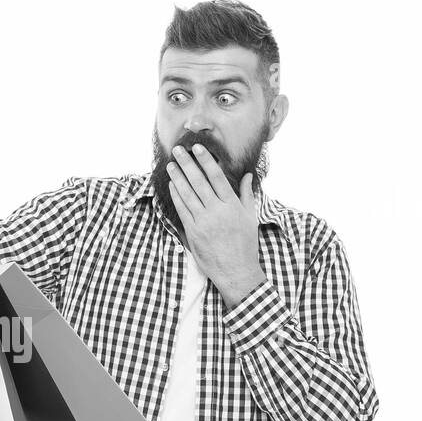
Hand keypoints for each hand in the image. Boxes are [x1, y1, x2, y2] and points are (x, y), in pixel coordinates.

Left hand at [166, 143, 266, 307]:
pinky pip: (182, 210)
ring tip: (171, 164)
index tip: (198, 149)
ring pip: (187, 194)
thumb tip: (247, 175)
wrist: (236, 271)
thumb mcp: (250, 218)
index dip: (206, 161)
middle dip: (187, 164)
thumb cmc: (245, 245)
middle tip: (178, 150)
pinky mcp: (192, 233)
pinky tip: (172, 185)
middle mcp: (217, 212)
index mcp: (232, 206)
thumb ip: (246, 194)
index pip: (216, 177)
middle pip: (199, 182)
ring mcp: (203, 222)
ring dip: (178, 177)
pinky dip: (176, 196)